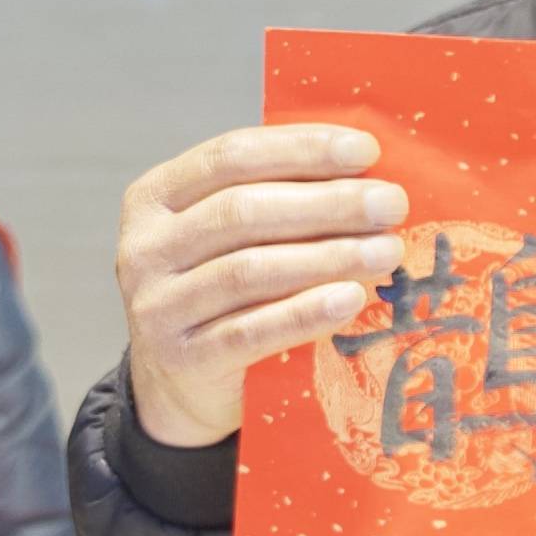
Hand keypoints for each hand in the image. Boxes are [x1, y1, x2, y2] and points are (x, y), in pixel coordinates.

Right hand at [113, 124, 408, 449]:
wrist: (176, 387)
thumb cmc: (219, 294)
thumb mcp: (226, 237)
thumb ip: (275, 198)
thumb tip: (365, 173)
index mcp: (155, 197)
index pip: (231, 156)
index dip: (302, 149)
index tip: (365, 151)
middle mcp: (145, 247)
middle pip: (242, 211)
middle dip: (328, 203)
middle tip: (391, 204)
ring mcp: (157, 306)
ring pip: (249, 270)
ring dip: (328, 257)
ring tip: (386, 252)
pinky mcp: (182, 359)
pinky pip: (251, 331)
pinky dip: (306, 313)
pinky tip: (351, 299)